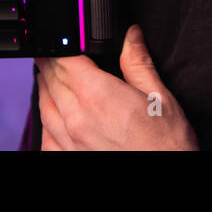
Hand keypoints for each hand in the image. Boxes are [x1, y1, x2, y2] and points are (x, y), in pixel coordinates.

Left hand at [35, 24, 199, 149]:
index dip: (62, 46)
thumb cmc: (166, 145)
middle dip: (51, 64)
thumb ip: (138, 62)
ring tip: (47, 77)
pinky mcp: (70, 158)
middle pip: (52, 81)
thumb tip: (131, 35)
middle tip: (52, 54)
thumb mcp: (160, 96)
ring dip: (44, 88)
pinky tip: (49, 116)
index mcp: (98, 95)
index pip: (66, 60)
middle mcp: (77, 118)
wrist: (167, 176)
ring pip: (44, 106)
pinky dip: (44, 121)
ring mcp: (70, 142)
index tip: (62, 38)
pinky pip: (46, 137)